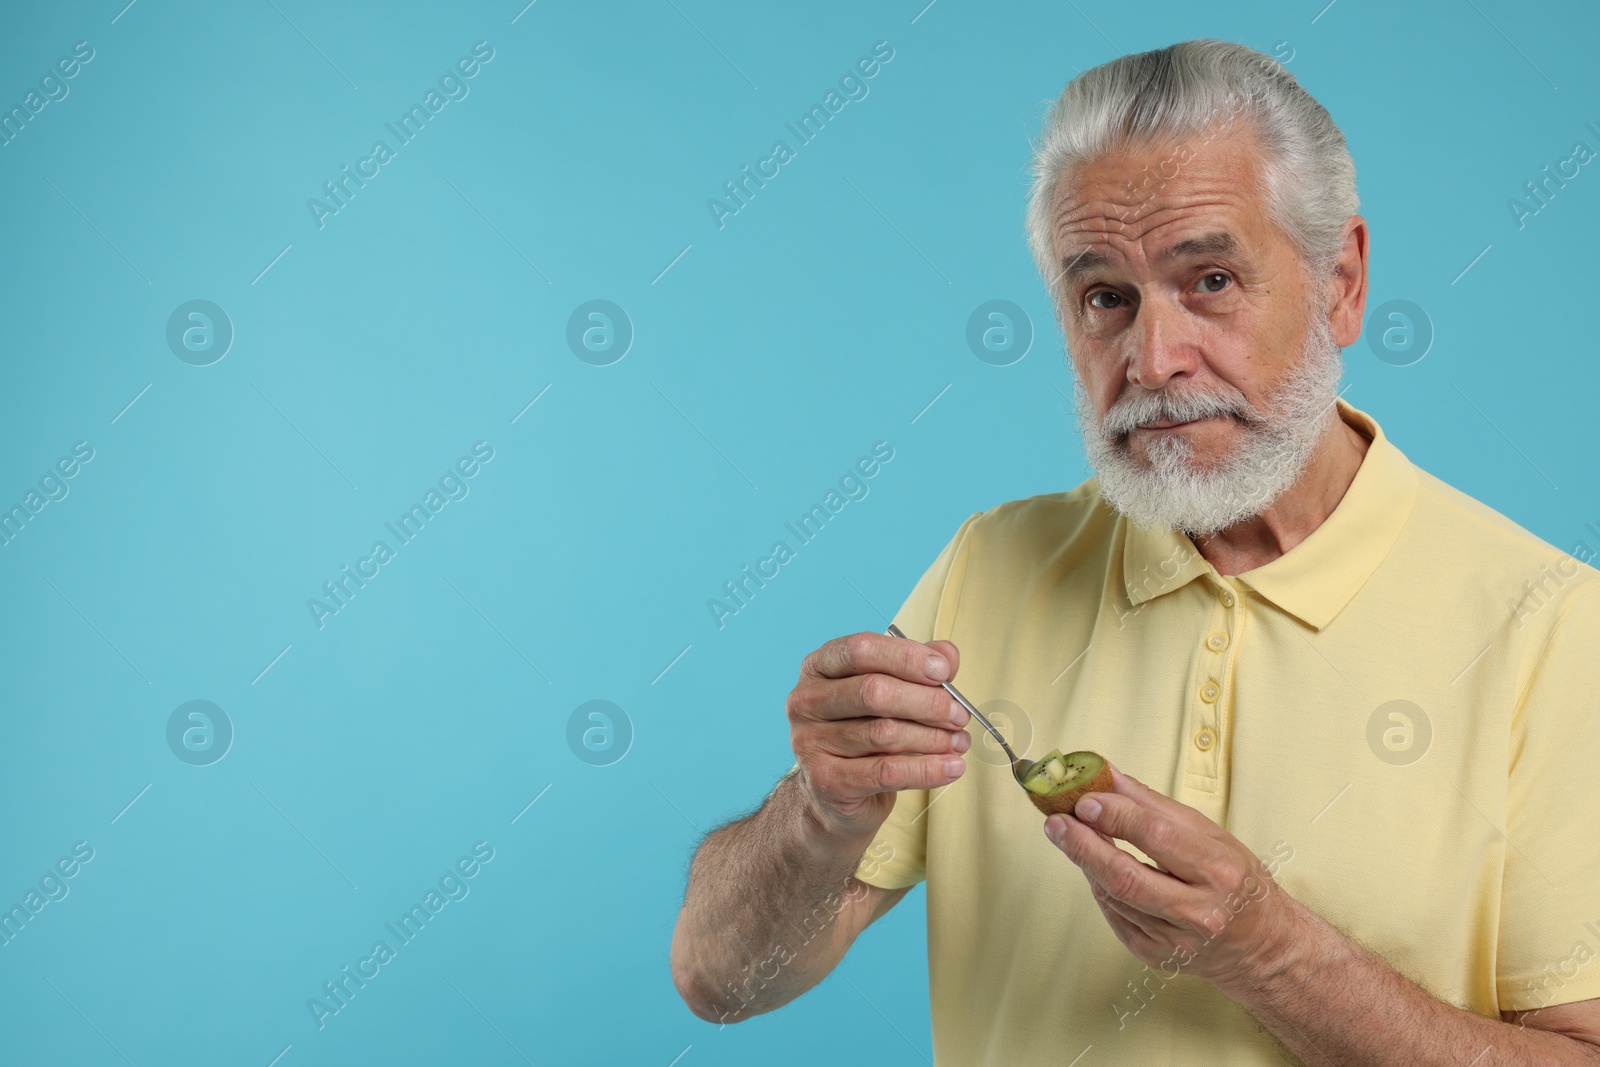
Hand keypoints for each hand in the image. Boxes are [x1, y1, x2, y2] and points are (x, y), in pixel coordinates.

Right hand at [786, 631, 970, 836]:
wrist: (833, 794)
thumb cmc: (862, 733)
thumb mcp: (887, 693)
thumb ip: (915, 669)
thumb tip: (947, 655)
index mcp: (818, 666)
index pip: (861, 650)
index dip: (906, 657)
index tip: (943, 671)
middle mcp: (806, 701)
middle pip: (874, 692)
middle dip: (927, 702)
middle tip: (958, 714)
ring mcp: (810, 742)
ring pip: (884, 733)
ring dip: (933, 738)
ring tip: (958, 741)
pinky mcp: (826, 781)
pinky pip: (887, 772)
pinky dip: (927, 769)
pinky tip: (952, 767)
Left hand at [1043, 763, 1303, 992]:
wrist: (1261, 944)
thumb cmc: (1236, 880)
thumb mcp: (1209, 832)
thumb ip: (1153, 804)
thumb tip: (1108, 774)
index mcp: (1219, 871)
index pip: (1157, 837)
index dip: (1116, 816)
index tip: (1085, 799)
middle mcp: (1200, 911)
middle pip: (1126, 876)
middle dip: (1083, 845)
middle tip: (1056, 822)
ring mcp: (1176, 940)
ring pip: (1115, 896)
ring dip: (1087, 863)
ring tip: (1071, 836)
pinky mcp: (1157, 956)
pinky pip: (1115, 916)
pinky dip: (1101, 888)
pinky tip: (1097, 870)